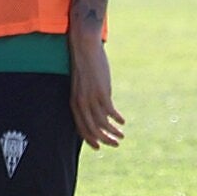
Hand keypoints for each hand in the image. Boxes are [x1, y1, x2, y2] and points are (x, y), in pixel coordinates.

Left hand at [68, 32, 124, 148]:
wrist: (84, 48)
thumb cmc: (83, 66)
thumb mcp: (81, 86)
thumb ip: (86, 98)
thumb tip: (96, 110)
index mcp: (74, 102)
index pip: (80, 128)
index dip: (90, 139)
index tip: (99, 147)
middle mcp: (81, 103)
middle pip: (92, 130)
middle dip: (104, 140)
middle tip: (115, 144)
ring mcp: (91, 98)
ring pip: (103, 124)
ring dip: (113, 133)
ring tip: (122, 136)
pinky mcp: (102, 93)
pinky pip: (111, 113)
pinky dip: (117, 119)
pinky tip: (123, 121)